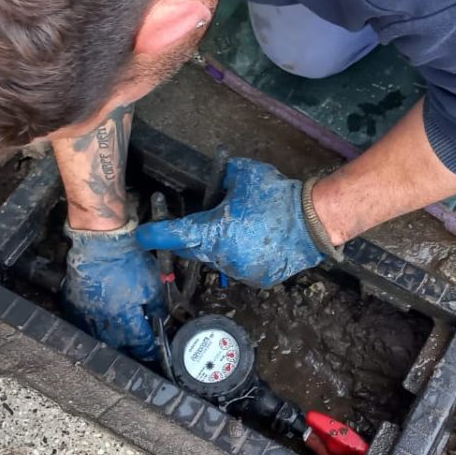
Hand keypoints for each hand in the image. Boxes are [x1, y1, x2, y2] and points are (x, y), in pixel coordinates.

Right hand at [63, 219, 165, 360]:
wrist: (101, 244)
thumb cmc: (127, 262)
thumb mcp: (152, 285)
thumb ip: (156, 306)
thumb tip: (158, 318)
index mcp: (126, 321)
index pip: (141, 344)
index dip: (150, 348)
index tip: (154, 349)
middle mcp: (104, 324)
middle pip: (120, 347)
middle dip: (131, 348)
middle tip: (138, 346)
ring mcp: (86, 316)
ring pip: (101, 339)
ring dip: (113, 341)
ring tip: (121, 339)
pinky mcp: (74, 306)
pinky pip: (84, 324)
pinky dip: (94, 327)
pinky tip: (101, 324)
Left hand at [134, 158, 325, 287]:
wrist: (314, 221)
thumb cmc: (277, 196)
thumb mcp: (245, 174)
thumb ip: (224, 177)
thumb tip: (218, 180)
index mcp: (213, 231)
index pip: (173, 235)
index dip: (154, 235)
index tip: (142, 236)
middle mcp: (221, 256)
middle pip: (195, 250)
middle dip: (192, 239)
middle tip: (197, 226)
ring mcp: (240, 272)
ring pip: (220, 260)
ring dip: (223, 247)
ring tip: (244, 229)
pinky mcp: (257, 280)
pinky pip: (241, 268)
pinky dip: (243, 256)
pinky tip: (258, 242)